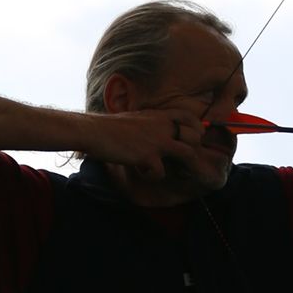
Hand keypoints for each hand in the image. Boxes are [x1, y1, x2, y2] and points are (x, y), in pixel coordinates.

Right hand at [80, 95, 226, 184]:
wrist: (95, 131)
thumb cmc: (112, 127)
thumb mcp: (137, 118)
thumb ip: (152, 124)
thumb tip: (160, 134)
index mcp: (160, 116)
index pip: (190, 118)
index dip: (197, 129)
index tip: (192, 139)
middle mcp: (163, 126)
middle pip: (195, 137)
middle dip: (192, 151)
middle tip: (180, 161)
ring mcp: (158, 141)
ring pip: (188, 154)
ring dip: (181, 166)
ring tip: (167, 168)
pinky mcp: (149, 156)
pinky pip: (162, 173)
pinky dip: (152, 176)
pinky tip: (141, 172)